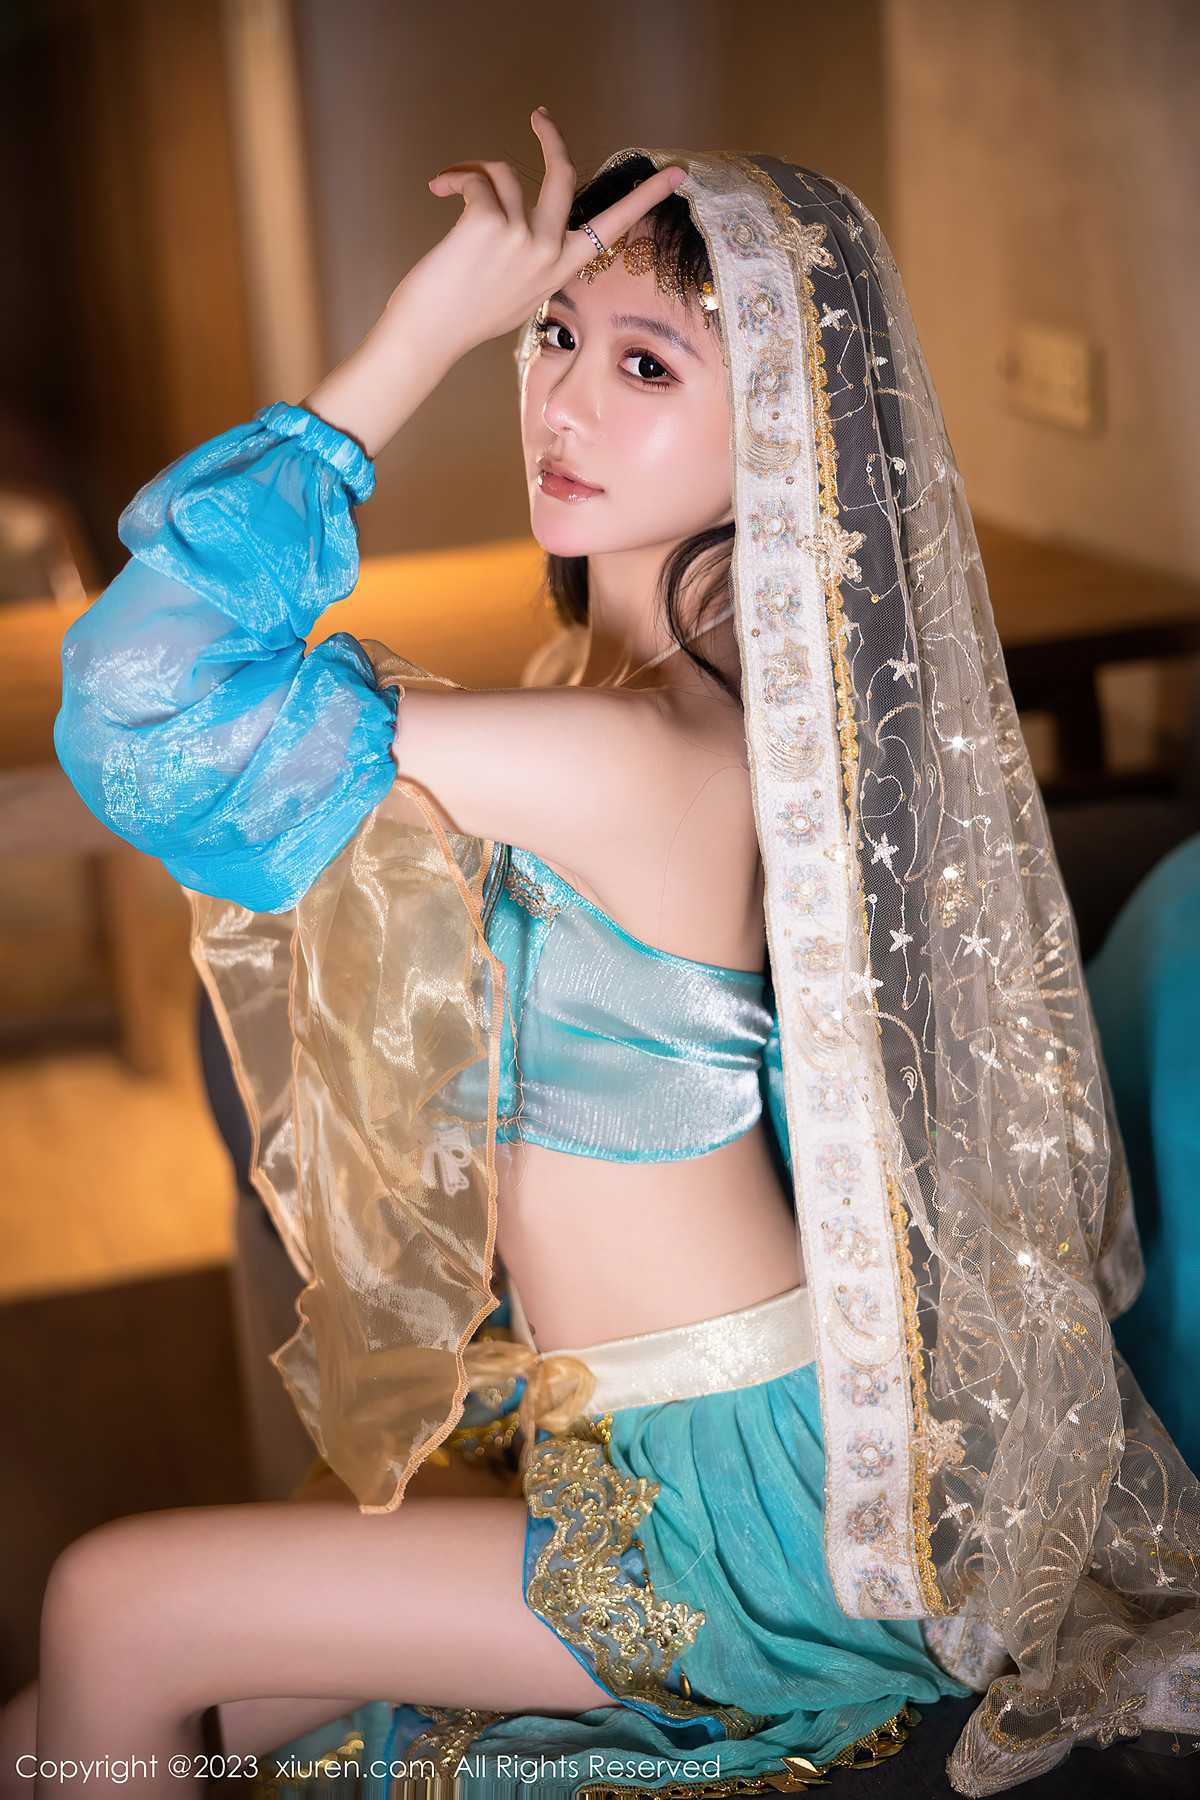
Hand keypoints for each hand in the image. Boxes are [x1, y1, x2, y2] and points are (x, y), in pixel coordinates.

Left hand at [386, 108, 685, 358]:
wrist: (428, 334)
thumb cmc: (464, 315)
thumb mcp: (516, 293)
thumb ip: (533, 258)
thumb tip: (524, 218)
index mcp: (560, 270)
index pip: (612, 229)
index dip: (645, 198)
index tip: (676, 174)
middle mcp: (548, 253)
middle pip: (564, 176)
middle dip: (552, 138)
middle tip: (540, 117)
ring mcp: (523, 238)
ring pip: (507, 172)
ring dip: (476, 171)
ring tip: (450, 186)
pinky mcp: (491, 223)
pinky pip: (478, 178)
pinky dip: (455, 178)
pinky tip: (438, 192)